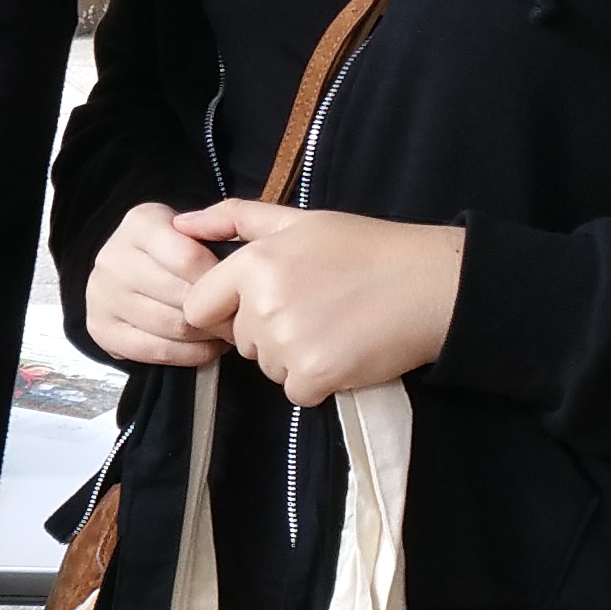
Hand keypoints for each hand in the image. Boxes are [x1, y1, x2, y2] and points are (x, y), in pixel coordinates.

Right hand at [79, 201, 230, 367]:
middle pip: (181, 296)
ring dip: (207, 334)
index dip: (219, 278)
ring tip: (223, 329)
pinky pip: (157, 350)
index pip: (188, 259)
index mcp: (139, 224)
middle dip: (217, 310)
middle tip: (238, 316)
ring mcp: (102, 296)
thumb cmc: (171, 250)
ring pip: (173, 326)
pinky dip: (190, 354)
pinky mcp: (101, 330)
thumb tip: (243, 263)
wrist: (127, 271)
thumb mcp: (191, 228)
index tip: (239, 288)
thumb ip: (217, 233)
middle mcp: (113, 258)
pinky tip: (204, 345)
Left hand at [172, 203, 466, 405]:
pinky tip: (345, 351)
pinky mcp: (314, 375)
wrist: (430, 284)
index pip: (200, 307)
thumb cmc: (366, 248)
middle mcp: (262, 304)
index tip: (268, 300)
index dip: (230, 308)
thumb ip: (234, 218)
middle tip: (317, 307)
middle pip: (240, 339)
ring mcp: (287, 342)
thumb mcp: (299, 220)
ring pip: (267, 366)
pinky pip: (296, 391)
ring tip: (336, 326)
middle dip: (268, 330)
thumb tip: (180, 224)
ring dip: (295, 356)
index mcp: (253, 263)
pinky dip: (318, 380)